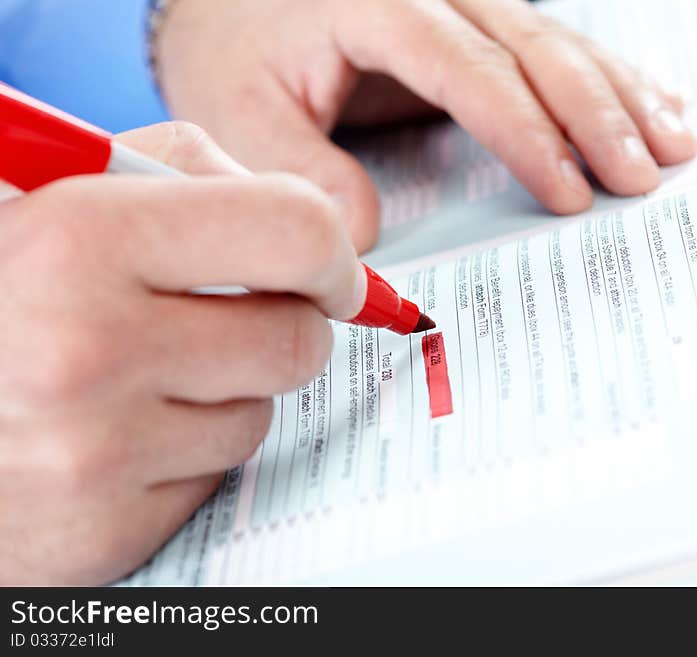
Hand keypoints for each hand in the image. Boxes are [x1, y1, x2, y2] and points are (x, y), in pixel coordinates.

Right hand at [0, 122, 364, 584]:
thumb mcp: (58, 192)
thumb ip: (187, 174)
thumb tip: (319, 229)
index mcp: (80, 239)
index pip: (295, 233)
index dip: (334, 255)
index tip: (333, 274)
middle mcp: (87, 350)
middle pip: (296, 340)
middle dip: (286, 326)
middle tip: (238, 320)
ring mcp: (94, 454)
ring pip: (258, 416)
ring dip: (226, 393)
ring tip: (140, 376)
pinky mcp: (101, 532)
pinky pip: (210, 480)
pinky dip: (182, 453)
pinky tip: (113, 434)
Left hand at [156, 0, 696, 252]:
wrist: (226, 1)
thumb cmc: (233, 48)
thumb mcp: (242, 112)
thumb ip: (303, 169)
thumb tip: (364, 236)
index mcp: (378, 3)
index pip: (471, 72)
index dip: (526, 134)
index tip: (567, 191)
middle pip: (534, 49)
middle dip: (598, 115)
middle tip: (647, 173)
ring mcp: (458, 3)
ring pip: (556, 41)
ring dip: (619, 93)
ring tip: (673, 141)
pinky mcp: (470, 25)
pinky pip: (547, 46)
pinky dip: (603, 77)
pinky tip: (649, 99)